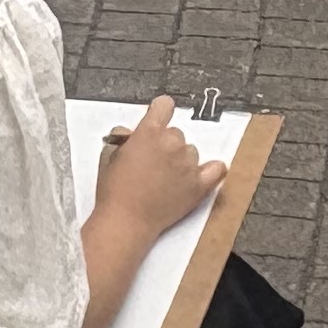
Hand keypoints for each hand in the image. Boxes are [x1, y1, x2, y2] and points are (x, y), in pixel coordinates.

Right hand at [89, 96, 228, 238]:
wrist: (126, 221)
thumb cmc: (114, 190)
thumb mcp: (110, 155)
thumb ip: (123, 137)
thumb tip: (132, 135)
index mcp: (149, 132)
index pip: (164, 106)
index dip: (160, 111)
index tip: (158, 118)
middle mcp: (172, 143)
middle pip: (176, 133)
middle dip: (165, 144)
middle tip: (153, 163)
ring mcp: (188, 164)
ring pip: (191, 152)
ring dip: (182, 160)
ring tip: (166, 179)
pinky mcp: (199, 185)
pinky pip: (217, 169)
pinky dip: (212, 169)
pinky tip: (204, 173)